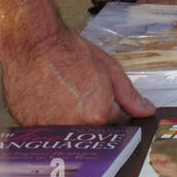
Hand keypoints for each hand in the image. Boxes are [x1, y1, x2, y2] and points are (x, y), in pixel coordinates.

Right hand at [3, 32, 154, 125]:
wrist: (31, 43)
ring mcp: (50, 131)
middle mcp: (74, 128)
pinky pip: (47, 132)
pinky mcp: (30, 128)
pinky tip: (44, 100)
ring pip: (68, 133)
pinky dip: (48, 120)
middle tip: (75, 92)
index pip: (113, 122)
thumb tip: (146, 111)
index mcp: (98, 116)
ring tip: (59, 95)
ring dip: (67, 121)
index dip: (106, 105)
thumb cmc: (68, 51)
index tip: (95, 93)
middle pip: (90, 131)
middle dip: (89, 116)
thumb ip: (129, 95)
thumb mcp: (108, 68)